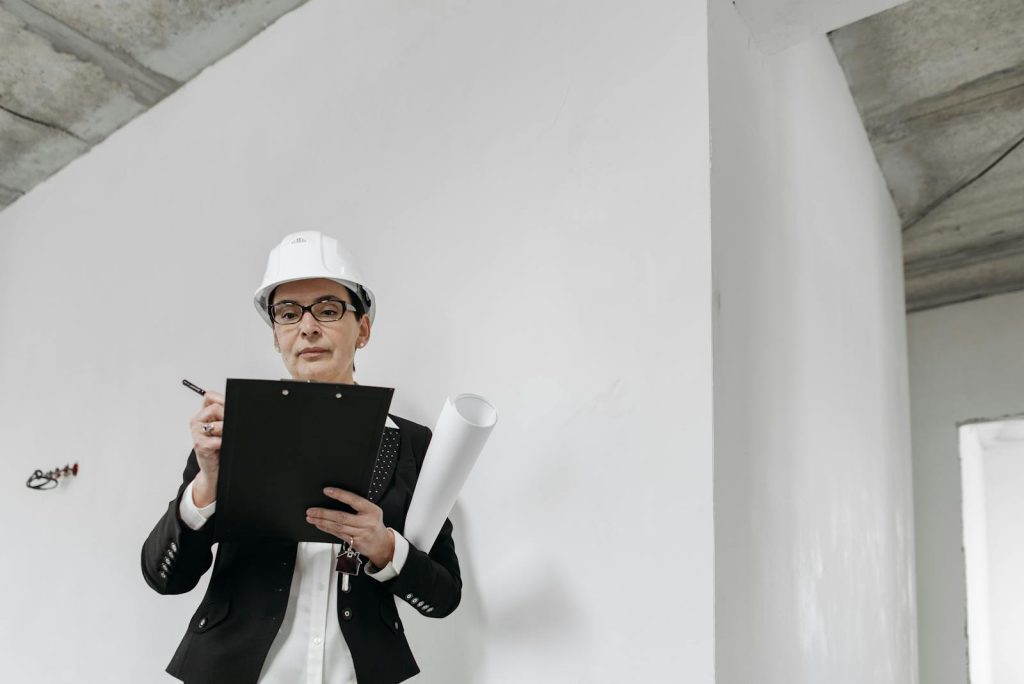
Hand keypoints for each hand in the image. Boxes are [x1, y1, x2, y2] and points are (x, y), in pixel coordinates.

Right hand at [189, 390, 224, 506]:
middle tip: (229, 429)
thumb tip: (239, 403)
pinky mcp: (199, 445)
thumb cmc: (220, 448)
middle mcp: (197, 421)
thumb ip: (226, 413)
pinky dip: (224, 444)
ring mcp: (196, 433)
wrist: (213, 469)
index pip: (210, 396)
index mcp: (203, 414)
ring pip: (219, 424)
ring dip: (227, 432)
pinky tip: (222, 447)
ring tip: (225, 440)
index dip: (222, 401)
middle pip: (216, 408)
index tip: (230, 411)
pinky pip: (219, 440)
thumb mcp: (224, 428)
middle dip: (227, 417)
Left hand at [306, 488, 394, 567]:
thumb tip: (337, 497)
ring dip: (322, 522)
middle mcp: (366, 522)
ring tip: (311, 517)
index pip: (353, 499)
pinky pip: (337, 534)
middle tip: (312, 510)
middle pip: (341, 517)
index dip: (339, 494)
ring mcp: (360, 533)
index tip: (327, 491)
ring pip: (337, 527)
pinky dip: (326, 529)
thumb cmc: (374, 524)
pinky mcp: (354, 542)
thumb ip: (358, 506)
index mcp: (371, 510)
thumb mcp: (372, 511)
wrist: (381, 545)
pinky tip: (319, 525)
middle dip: (324, 513)